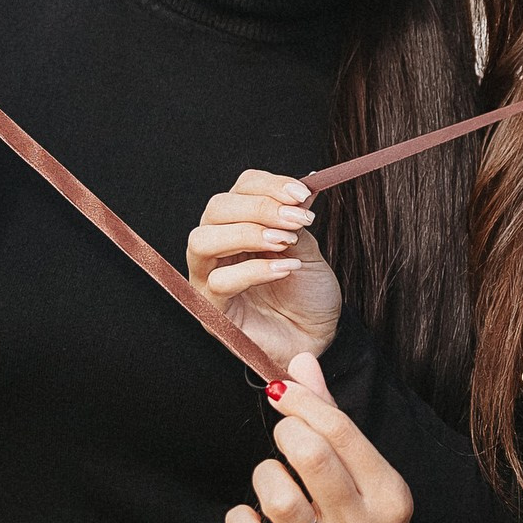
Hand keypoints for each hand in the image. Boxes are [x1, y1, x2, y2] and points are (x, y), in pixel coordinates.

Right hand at [187, 169, 342, 364]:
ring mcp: (209, 277)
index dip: (267, 185)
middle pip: (216, 209)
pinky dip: (255, 270)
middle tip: (295, 219)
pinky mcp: (213, 309)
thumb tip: (300, 186)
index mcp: (238, 225)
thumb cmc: (307, 293)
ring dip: (247, 233)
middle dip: (259, 208)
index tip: (300, 193)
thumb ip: (293, 219)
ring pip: (203, 241)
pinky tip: (285, 268)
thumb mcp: (305, 247)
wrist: (318, 336)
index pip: (239, 190)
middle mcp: (217, 247)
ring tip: (285, 241)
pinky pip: (220, 281)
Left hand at [225, 353, 410, 522]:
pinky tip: (251, 516)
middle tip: (284, 437)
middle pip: (313, 457)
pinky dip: (240, 520)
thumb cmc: (360, 517)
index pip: (341, 431)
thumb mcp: (363, 471)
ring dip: (265, 476)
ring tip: (273, 480)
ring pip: (279, 499)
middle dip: (287, 434)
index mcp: (388, 494)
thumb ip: (331, 416)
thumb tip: (300, 361)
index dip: (303, 402)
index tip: (281, 393)